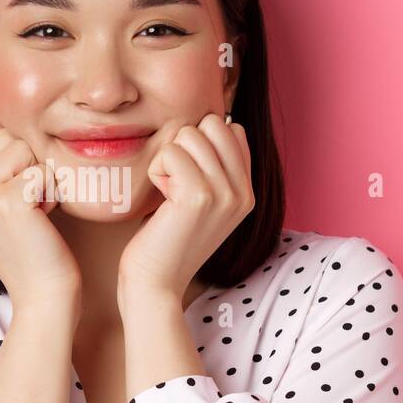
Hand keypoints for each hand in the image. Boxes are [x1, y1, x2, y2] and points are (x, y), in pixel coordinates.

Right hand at [0, 129, 80, 310]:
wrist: (43, 294)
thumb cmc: (32, 251)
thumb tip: (2, 129)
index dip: (12, 161)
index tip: (19, 199)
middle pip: (3, 139)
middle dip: (27, 165)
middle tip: (31, 206)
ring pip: (21, 148)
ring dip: (40, 176)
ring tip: (37, 210)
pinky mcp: (7, 203)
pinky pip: (41, 169)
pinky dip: (52, 190)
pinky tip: (46, 218)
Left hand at [118, 112, 254, 302]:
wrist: (155, 283)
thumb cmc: (166, 239)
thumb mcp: (203, 201)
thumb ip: (215, 167)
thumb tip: (213, 119)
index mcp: (248, 191)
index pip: (231, 128)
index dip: (200, 143)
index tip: (188, 178)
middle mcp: (243, 191)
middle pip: (211, 123)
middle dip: (183, 145)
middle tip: (175, 184)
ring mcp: (224, 194)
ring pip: (189, 134)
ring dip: (167, 160)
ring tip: (168, 195)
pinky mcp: (198, 197)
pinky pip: (170, 153)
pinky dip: (156, 171)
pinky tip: (160, 201)